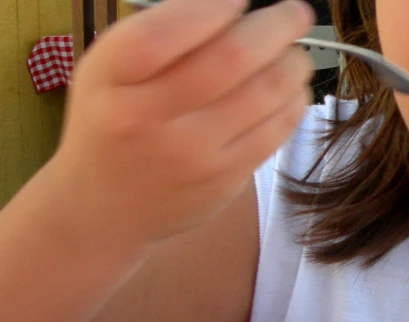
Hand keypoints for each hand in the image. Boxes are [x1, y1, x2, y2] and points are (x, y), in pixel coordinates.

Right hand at [48, 0, 314, 246]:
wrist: (105, 206)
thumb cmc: (113, 123)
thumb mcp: (109, 72)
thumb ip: (162, 36)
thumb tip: (235, 10)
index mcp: (113, 80)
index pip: (166, 32)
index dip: (214, 7)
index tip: (238, 0)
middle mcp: (151, 120)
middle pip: (232, 59)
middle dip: (277, 25)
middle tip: (295, 13)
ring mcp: (192, 157)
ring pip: (266, 95)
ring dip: (294, 64)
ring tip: (295, 53)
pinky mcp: (225, 182)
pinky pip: (275, 132)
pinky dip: (294, 101)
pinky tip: (292, 89)